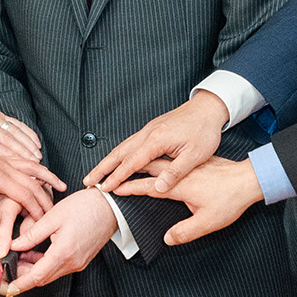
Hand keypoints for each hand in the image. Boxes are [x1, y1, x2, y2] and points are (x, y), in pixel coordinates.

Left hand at [0, 133, 61, 228]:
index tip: (44, 220)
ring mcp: (0, 158)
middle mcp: (2, 164)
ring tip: (59, 185)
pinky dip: (35, 165)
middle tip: (56, 210)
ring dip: (46, 176)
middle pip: (32, 180)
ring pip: (31, 166)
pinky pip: (22, 159)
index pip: (23, 193)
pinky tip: (40, 169)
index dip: (36, 208)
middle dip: (46, 196)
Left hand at [3, 191, 116, 295]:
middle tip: (10, 265)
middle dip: (24, 276)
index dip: (20, 283)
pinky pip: (59, 268)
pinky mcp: (81, 260)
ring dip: (34, 270)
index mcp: (64, 252)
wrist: (109, 206)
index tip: (8, 287)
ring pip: (50, 274)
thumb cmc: (85, 207)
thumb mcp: (53, 216)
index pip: (37, 276)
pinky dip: (45, 265)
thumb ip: (32, 234)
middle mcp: (72, 263)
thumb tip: (14, 245)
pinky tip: (36, 254)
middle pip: (42, 279)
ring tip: (21, 255)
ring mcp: (78, 263)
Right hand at [84, 89, 226, 192]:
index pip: (131, 163)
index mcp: (157, 140)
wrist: (208, 109)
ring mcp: (148, 130)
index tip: (104, 188)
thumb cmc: (204, 131)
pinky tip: (116, 160)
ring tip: (96, 174)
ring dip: (107, 161)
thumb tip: (159, 187)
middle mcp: (148, 134)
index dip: (116, 177)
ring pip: (122, 147)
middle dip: (101, 168)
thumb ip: (175, 172)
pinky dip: (118, 153)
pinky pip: (130, 143)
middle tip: (87, 181)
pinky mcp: (152, 129)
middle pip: (119, 153)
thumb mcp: (195, 156)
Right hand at [114, 156, 261, 246]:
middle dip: (122, 169)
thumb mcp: (209, 221)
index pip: (146, 185)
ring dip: (133, 159)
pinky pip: (162, 154)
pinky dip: (147, 156)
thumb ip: (186, 231)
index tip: (111, 189)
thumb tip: (167, 239)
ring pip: (151, 156)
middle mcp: (178, 170)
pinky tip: (145, 158)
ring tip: (117, 163)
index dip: (127, 187)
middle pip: (143, 165)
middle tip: (106, 173)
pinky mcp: (190, 160)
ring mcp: (184, 162)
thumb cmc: (231, 198)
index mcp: (179, 184)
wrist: (249, 179)